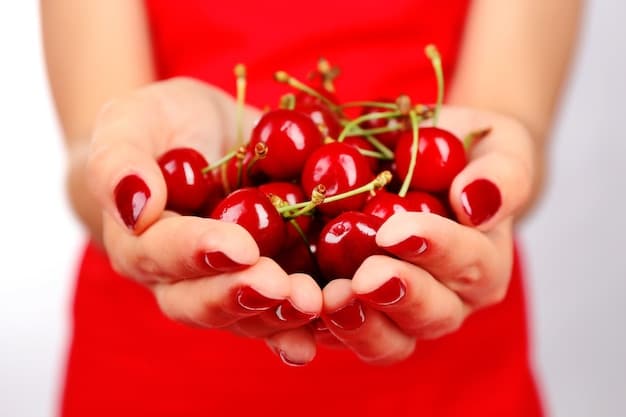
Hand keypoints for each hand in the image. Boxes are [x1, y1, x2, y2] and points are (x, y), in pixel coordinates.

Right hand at [86, 77, 321, 365]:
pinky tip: (334, 319)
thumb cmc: (161, 126)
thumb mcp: (130, 123)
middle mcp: (182, 278)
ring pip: (248, 316)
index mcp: (141, 243)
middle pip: (204, 302)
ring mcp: (228, 283)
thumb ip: (119, 163)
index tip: (239, 246)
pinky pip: (285, 308)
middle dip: (243, 296)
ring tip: (314, 303)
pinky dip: (308, 319)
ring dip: (281, 315)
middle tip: (280, 287)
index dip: (199, 253)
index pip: (162, 255)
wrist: (206, 136)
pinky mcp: (270, 279)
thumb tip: (134, 204)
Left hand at [318, 106, 533, 364]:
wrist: (433, 171)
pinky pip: (347, 337)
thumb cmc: (467, 160)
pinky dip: (323, 331)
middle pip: (431, 313)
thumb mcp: (498, 152)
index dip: (432, 248)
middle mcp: (450, 299)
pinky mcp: (366, 318)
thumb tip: (476, 199)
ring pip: (391, 341)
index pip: (467, 262)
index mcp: (485, 264)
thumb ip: (501, 176)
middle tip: (364, 279)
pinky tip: (301, 312)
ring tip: (331, 301)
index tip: (392, 231)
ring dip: (361, 325)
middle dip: (396, 296)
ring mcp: (406, 316)